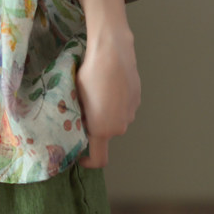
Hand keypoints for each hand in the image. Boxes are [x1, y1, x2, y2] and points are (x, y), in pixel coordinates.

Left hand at [74, 25, 140, 167]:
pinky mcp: (137, 98)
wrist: (112, 52)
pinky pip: (124, 105)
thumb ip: (79, 116)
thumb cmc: (90, 74)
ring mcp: (131, 112)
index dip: (88, 161)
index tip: (80, 154)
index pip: (99, 159)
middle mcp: (120, 126)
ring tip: (96, 90)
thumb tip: (79, 121)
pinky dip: (116, 101)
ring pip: (116, 118)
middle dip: (95, 125)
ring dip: (107, 112)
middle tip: (83, 107)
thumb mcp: (76, 96)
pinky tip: (109, 83)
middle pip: (106, 134)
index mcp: (103, 130)